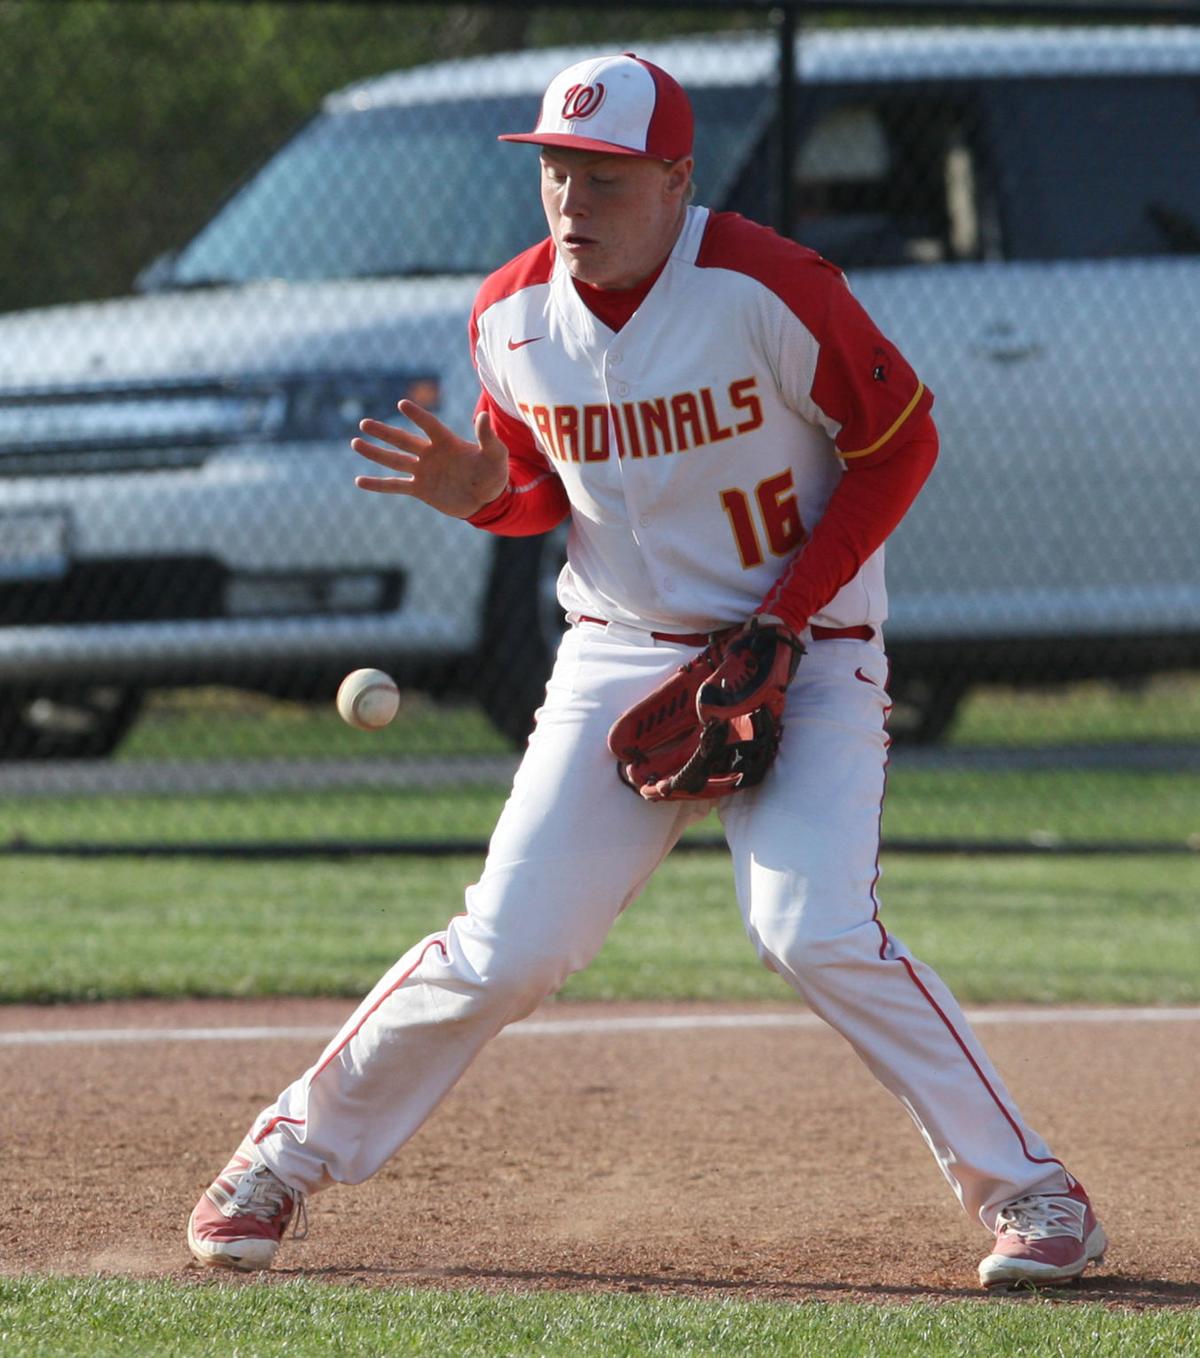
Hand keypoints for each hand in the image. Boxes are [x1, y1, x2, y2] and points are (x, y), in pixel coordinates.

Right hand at [351, 400, 508, 518]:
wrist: (488, 501)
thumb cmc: (494, 474)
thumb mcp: (496, 456)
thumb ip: (487, 437)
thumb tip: (483, 415)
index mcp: (447, 442)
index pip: (429, 425)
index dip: (417, 416)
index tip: (402, 404)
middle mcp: (431, 453)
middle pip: (403, 440)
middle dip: (384, 432)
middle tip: (364, 423)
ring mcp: (423, 471)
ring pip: (395, 460)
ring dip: (375, 453)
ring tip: (355, 443)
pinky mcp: (420, 489)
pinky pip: (395, 485)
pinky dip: (378, 484)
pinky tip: (359, 481)